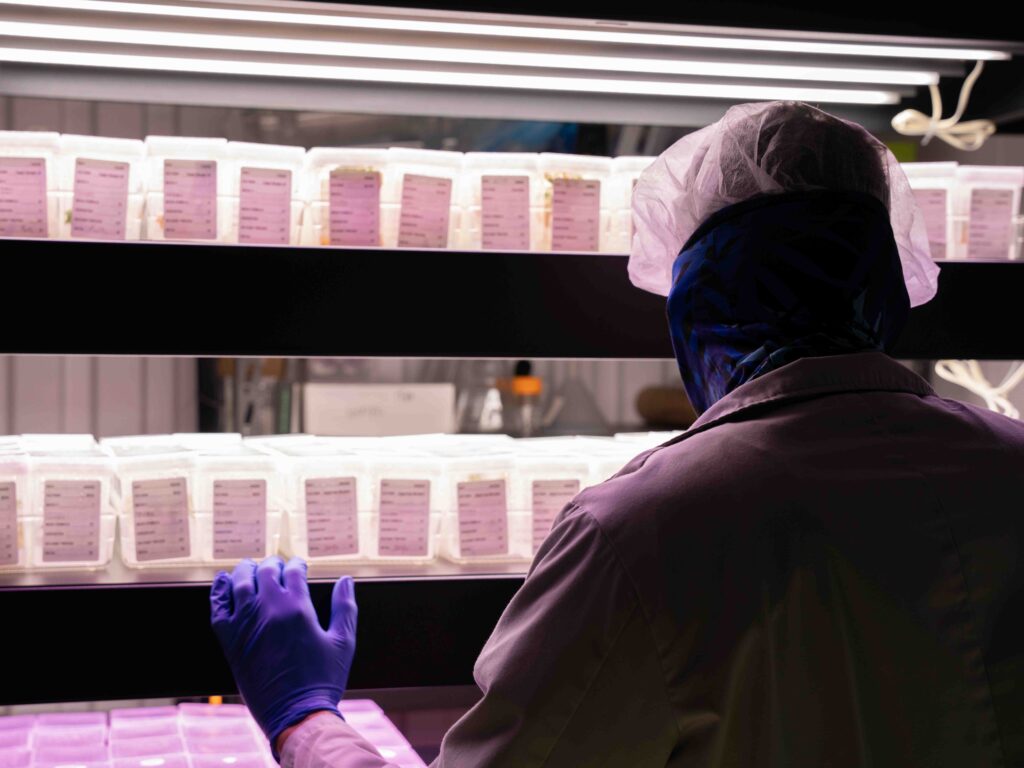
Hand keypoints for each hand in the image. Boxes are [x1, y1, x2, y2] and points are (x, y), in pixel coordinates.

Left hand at [210, 557, 357, 755]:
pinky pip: (218, 608)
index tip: (298, 565)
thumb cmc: (323, 679)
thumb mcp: (343, 642)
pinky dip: (218, 591)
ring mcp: (245, 625)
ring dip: (245, 570)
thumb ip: (345, 607)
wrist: (296, 715)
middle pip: (265, 572)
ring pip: (239, 583)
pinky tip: (223, 582)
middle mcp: (268, 611)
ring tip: (250, 567)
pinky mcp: (230, 642)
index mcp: (297, 608)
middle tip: (276, 565)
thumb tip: (346, 580)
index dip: (296, 564)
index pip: (292, 571)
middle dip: (272, 564)